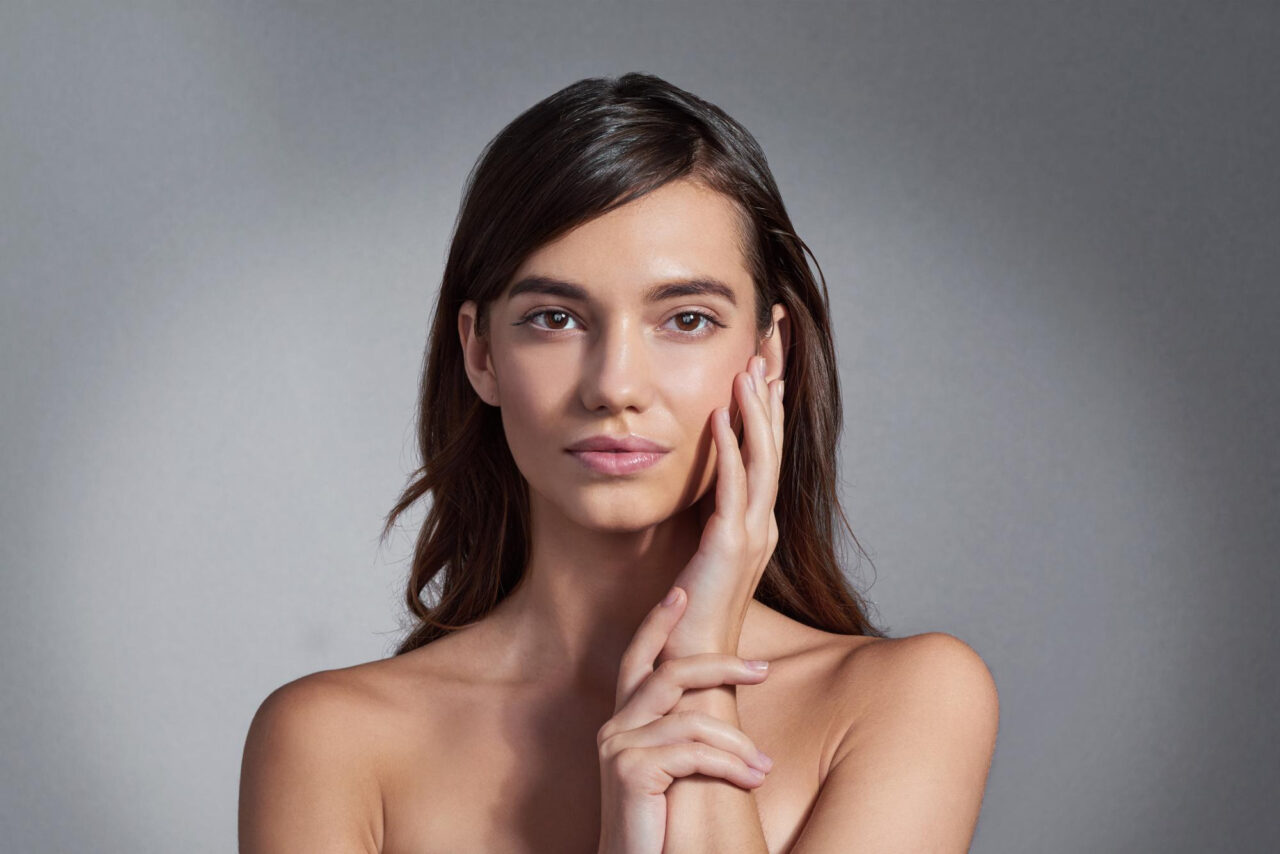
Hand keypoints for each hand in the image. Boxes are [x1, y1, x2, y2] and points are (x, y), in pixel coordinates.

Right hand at [596, 586, 773, 853]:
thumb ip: (685, 730)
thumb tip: (725, 696)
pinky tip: (751, 781)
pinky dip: (730, 766)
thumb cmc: (661, 824)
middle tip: (763, 671)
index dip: (657, 622)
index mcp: (623, 721)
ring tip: (764, 767)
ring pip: (692, 718)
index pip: (637, 657)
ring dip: (738, 743)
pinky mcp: (629, 771)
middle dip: (720, 665)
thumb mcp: (673, 768)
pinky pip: (693, 753)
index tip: (682, 592)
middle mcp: (614, 727)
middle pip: (670, 672)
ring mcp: (618, 747)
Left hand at [662, 354, 783, 658]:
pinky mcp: (730, 545)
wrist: (694, 666)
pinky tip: (719, 415)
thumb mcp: (699, 559)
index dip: (767, 412)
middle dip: (769, 398)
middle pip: (771, 447)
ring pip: (761, 460)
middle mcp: (761, 525)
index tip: (765, 371)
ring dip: (755, 412)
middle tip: (766, 353)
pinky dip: (728, 448)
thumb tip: (698, 498)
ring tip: (748, 370)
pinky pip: (733, 487)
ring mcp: (751, 535)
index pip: (765, 456)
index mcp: (755, 526)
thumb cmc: (690, 618)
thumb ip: (704, 526)